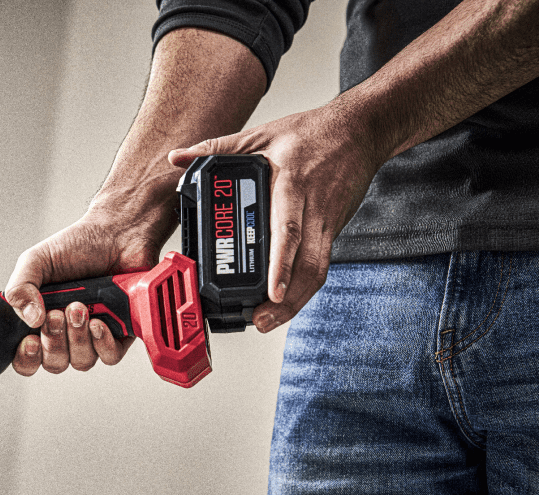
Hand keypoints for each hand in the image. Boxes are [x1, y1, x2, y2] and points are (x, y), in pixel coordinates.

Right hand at [4, 204, 171, 375]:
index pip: (26, 357)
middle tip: (56, 313)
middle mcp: (66, 332)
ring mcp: (92, 335)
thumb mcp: (36, 261)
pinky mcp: (120, 334)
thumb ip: (20, 287)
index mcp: (40, 319)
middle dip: (54, 341)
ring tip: (80, 308)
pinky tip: (99, 322)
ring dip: (77, 338)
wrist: (117, 233)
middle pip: (54, 363)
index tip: (30, 341)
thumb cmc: (78, 245)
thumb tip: (29, 320)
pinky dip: (102, 343)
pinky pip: (109, 356)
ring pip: (81, 361)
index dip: (26, 358)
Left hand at [169, 95, 388, 332]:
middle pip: (305, 262)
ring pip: (317, 270)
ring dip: (297, 301)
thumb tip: (177, 157)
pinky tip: (286, 303)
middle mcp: (311, 206)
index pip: (288, 228)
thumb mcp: (260, 133)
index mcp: (290, 182)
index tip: (270, 291)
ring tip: (270, 320)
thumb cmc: (311, 131)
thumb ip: (216, 147)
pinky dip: (305, 288)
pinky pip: (322, 265)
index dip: (281, 263)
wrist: (361, 129)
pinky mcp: (334, 229)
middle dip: (287, 298)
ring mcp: (326, 221)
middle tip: (261, 319)